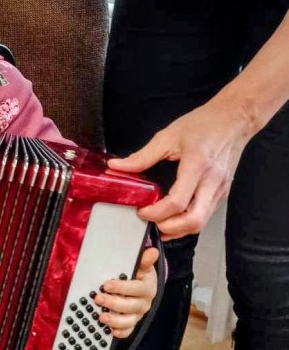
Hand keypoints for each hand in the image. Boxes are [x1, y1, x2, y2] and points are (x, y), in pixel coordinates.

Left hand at [95, 246, 158, 339]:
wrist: (141, 285)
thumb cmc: (138, 275)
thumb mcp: (141, 266)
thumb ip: (144, 261)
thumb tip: (152, 252)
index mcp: (147, 288)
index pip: (136, 288)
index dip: (122, 287)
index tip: (107, 285)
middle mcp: (144, 303)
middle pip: (130, 306)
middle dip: (113, 303)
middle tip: (98, 299)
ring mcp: (137, 314)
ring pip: (128, 320)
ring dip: (114, 320)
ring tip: (101, 316)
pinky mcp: (132, 322)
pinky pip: (128, 330)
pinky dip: (121, 332)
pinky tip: (111, 331)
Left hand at [107, 96, 257, 239]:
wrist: (234, 119)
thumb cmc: (203, 124)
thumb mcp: (168, 136)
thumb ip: (142, 156)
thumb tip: (116, 166)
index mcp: (197, 165)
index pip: (178, 202)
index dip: (157, 212)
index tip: (142, 210)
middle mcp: (212, 181)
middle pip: (193, 220)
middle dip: (169, 228)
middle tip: (151, 222)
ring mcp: (220, 190)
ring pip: (200, 223)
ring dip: (179, 230)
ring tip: (159, 224)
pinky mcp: (222, 193)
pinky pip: (205, 216)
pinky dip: (187, 223)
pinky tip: (173, 218)